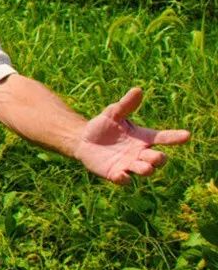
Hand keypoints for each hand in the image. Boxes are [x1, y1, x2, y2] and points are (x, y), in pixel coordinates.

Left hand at [74, 87, 190, 184]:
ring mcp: (128, 164)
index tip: (187, 135)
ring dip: (146, 170)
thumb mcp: (113, 113)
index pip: (163, 137)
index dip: (175, 137)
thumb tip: (137, 90)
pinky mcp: (115, 173)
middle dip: (159, 159)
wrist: (83, 140)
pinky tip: (121, 175)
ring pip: (144, 170)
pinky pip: (123, 179)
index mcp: (142, 138)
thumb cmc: (102, 126)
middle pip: (157, 159)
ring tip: (145, 168)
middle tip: (156, 157)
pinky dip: (123, 179)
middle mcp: (139, 153)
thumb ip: (126, 105)